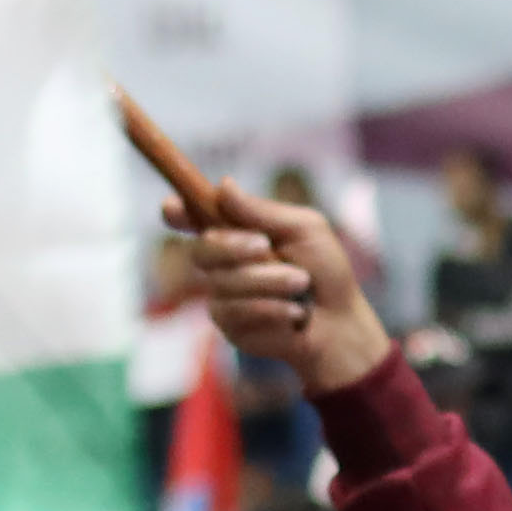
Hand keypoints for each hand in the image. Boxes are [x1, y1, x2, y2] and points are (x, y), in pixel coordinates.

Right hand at [184, 181, 393, 398]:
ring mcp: (222, 295)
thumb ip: (263, 211)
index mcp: (238, 232)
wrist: (340, 322)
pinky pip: (236, 311)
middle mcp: (223, 262)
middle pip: (201, 249)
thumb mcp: (304, 229)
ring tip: (300, 283)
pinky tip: (294, 312)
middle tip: (266, 247)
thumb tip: (223, 185)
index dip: (178, 212)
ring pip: (224, 282)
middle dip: (234, 247)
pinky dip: (272, 307)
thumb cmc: (326, 271)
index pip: (195, 218)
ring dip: (268, 280)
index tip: (171, 207)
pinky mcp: (229, 325)